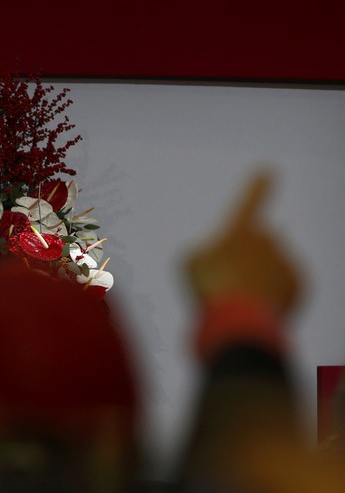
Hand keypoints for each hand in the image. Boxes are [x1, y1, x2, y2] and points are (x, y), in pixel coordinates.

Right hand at [184, 171, 300, 315]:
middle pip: (261, 242)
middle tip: (231, 281)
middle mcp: (269, 239)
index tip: (268, 169)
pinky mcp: (301, 284)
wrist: (241, 322)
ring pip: (272, 264)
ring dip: (258, 278)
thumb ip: (206, 251)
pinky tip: (258, 306)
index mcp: (240, 229)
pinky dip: (273, 294)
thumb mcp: (191, 263)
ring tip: (241, 301)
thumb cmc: (211, 289)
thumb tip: (221, 257)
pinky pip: (285, 283)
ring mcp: (287, 261)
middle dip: (250, 256)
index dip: (259, 185)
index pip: (252, 200)